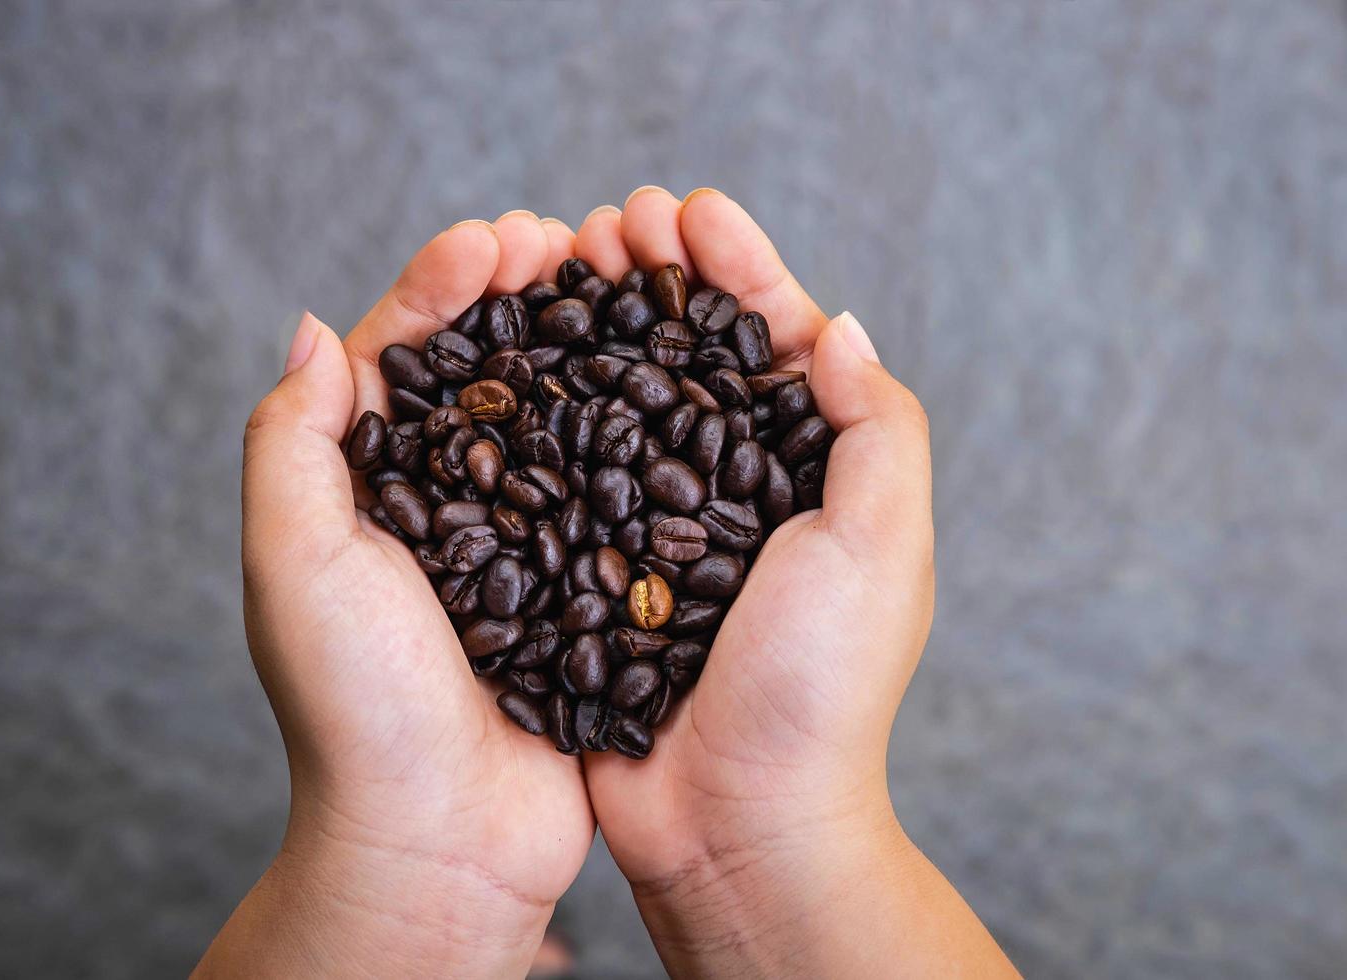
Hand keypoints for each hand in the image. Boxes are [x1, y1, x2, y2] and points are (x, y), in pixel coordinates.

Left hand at [197, 213, 592, 978]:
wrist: (440, 842)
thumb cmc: (356, 711)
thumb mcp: (297, 566)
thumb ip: (293, 444)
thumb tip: (317, 326)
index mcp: (365, 489)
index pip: (404, 356)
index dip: (444, 285)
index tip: (496, 240)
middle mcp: (441, 504)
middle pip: (486, 370)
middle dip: (522, 294)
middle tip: (568, 241)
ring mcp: (516, 542)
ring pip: (555, 417)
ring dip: (583, 345)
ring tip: (622, 285)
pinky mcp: (577, 585)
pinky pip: (609, 490)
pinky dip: (633, 430)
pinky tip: (668, 387)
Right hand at [574, 187, 1016, 976]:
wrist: (733, 820)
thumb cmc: (820, 691)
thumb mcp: (880, 550)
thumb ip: (876, 429)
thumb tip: (838, 324)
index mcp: (813, 473)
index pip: (776, 341)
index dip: (736, 266)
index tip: (691, 209)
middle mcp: (736, 489)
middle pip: (690, 355)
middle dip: (652, 279)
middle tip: (607, 222)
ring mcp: (661, 526)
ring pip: (622, 399)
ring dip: (592, 326)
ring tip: (554, 264)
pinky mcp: (597, 566)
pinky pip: (567, 472)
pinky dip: (544, 411)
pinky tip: (511, 362)